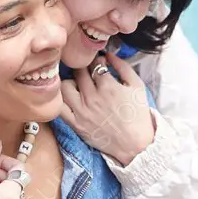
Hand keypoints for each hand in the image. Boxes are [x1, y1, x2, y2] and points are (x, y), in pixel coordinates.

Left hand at [60, 51, 155, 165]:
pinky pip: (59, 107)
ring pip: (65, 86)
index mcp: (108, 86)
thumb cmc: (138, 114)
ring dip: (71, 82)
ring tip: (78, 85)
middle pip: (78, 72)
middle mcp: (92, 97)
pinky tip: (70, 98)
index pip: (94, 64)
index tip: (99, 63)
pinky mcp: (75, 124)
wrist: (135, 144)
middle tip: (89, 72)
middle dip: (84, 68)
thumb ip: (123, 67)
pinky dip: (62, 99)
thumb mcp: (137, 86)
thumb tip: (109, 54)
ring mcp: (81, 111)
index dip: (97, 60)